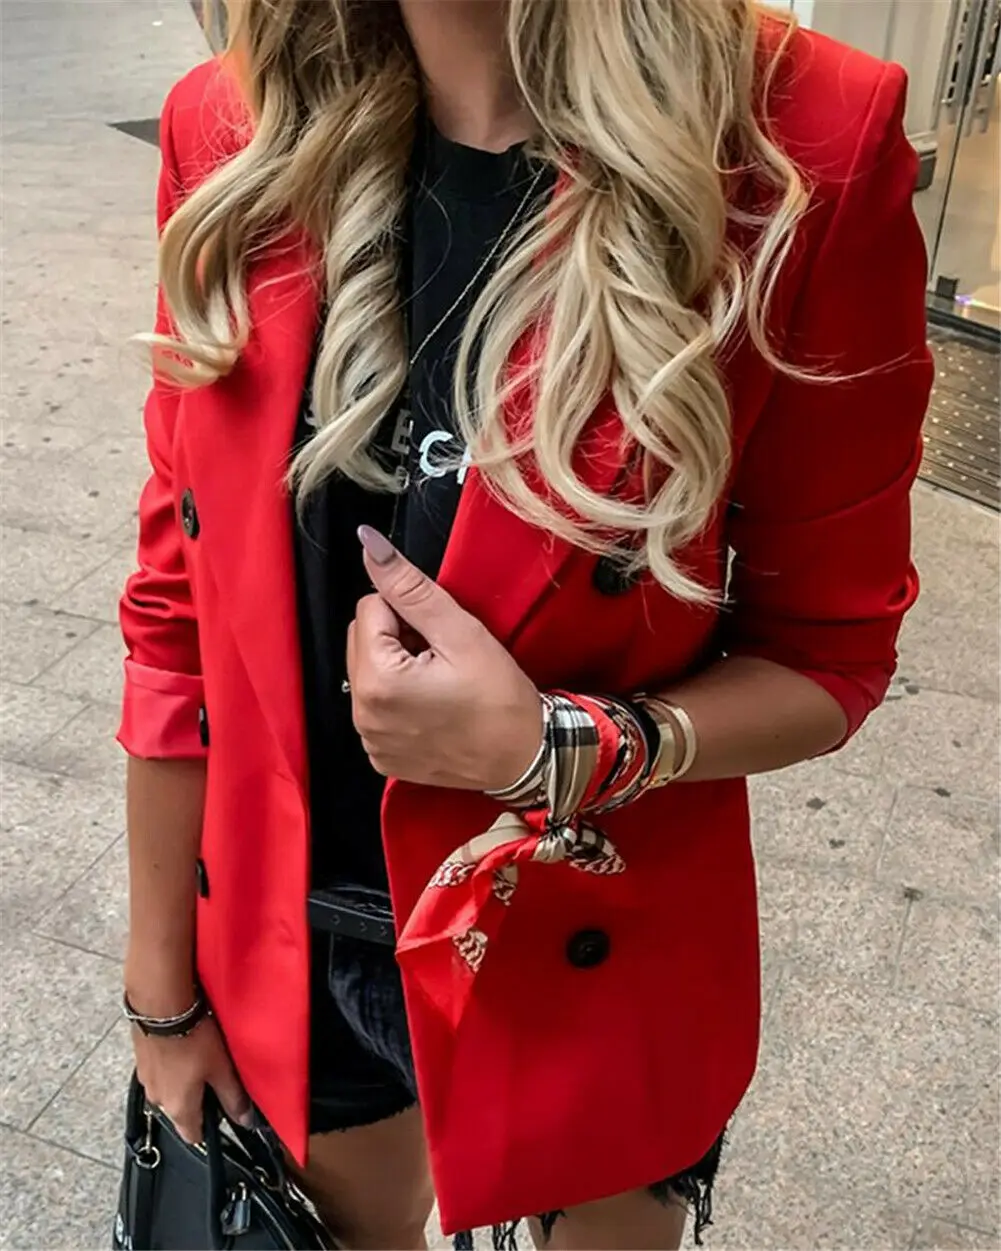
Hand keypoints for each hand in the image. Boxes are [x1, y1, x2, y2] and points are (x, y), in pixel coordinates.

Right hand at [128, 984, 251, 1142]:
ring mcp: (147, 1080)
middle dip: (200, 1099)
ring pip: (171, 1090)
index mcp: (178, 1108)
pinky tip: (185, 1045)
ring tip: (202, 1056)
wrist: (161, 1006)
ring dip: (185, 1080)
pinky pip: (161, 1072)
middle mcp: (158, 1100)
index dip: (210, 1129)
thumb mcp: (221, 1068)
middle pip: (182, 1111)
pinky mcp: (142, 1060)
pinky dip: (173, 1065)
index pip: (193, 1136)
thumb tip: (245, 1120)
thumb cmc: (193, 1037)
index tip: (224, 1114)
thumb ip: (233, 1097)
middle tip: (218, 1076)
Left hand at [346, 526, 543, 790]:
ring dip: (396, 666)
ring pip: (368, 671)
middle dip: (397, 637)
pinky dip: (398, 699)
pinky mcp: (381, 757)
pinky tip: (432, 706)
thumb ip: (410, 587)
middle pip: (362, 639)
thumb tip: (369, 544)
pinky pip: (376, 708)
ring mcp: (370, 740)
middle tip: (441, 656)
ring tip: (439, 681)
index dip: (409, 612)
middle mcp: (363, 716)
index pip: (370, 607)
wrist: (525, 758)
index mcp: (377, 682)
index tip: (439, 636)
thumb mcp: (461, 632)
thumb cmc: (500, 699)